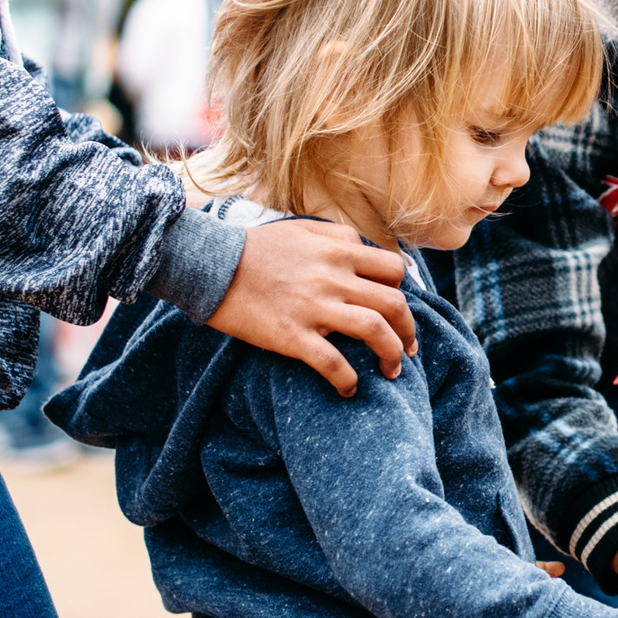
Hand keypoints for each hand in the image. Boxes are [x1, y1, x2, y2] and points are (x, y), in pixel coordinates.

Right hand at [203, 222, 416, 395]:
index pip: (393, 271)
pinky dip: (347, 380)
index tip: (397, 309)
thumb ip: (337, 235)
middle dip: (408, 331)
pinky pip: (332, 363)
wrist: (209, 265)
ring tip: (392, 372)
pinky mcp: (292, 335)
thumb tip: (364, 248)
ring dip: (392, 355)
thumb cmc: (254, 247)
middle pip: (394, 304)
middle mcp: (334, 278)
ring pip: (374, 331)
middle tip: (408, 349)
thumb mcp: (302, 228)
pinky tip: (349, 389)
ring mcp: (314, 307)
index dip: (402, 292)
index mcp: (339, 251)